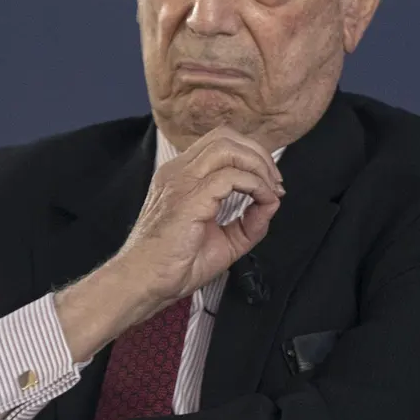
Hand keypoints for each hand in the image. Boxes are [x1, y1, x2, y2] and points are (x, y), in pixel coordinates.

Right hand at [117, 124, 284, 304]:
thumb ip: (248, 222)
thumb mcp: (223, 241)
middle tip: (275, 182)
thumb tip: (271, 204)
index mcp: (181, 177)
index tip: (269, 183)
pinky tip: (262, 201)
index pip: (220, 143)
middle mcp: (178, 172)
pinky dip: (255, 185)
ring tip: (270, 189)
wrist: (145, 284)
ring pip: (228, 147)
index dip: (251, 156)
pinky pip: (231, 176)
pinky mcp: (188, 198)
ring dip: (258, 165)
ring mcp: (181, 181)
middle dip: (258, 154)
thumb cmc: (172, 266)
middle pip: (225, 136)